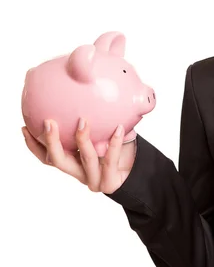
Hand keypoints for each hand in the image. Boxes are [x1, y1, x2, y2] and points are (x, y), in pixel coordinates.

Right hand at [21, 119, 136, 193]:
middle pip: (57, 160)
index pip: (46, 156)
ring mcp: (93, 179)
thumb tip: (80, 84)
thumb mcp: (98, 136)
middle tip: (49, 122)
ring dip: (82, 139)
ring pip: (85, 158)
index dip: (34, 144)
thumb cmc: (114, 152)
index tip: (26, 127)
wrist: (135, 175)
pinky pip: (111, 159)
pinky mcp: (109, 182)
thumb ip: (85, 121)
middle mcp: (78, 173)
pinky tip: (118, 128)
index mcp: (71, 162)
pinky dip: (114, 143)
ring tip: (82, 121)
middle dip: (51, 141)